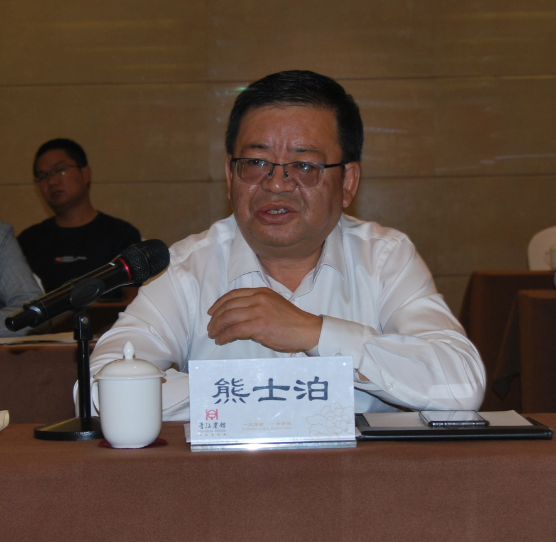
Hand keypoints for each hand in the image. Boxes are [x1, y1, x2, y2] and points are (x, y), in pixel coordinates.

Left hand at [207, 287, 322, 352]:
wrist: (306, 330)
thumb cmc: (292, 321)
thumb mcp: (274, 304)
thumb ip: (257, 305)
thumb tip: (237, 314)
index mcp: (261, 292)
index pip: (234, 294)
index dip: (219, 303)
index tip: (212, 311)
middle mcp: (258, 299)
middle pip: (228, 306)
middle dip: (216, 317)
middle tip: (210, 327)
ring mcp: (258, 311)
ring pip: (229, 317)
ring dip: (218, 327)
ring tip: (213, 334)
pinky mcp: (258, 325)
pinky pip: (234, 330)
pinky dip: (224, 335)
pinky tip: (221, 340)